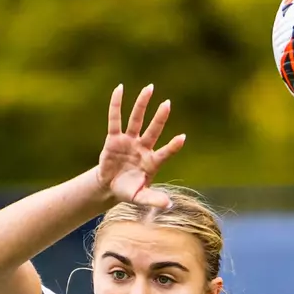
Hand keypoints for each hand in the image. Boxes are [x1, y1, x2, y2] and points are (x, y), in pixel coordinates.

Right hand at [96, 84, 185, 208]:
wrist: (110, 187)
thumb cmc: (129, 191)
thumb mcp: (141, 198)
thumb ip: (154, 200)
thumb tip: (169, 205)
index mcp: (152, 162)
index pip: (165, 152)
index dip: (173, 146)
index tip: (182, 138)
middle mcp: (143, 148)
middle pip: (153, 130)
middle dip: (159, 118)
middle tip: (167, 104)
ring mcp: (129, 141)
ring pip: (136, 120)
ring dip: (142, 105)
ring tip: (149, 88)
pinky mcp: (114, 138)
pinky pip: (115, 119)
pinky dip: (116, 104)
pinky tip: (119, 89)